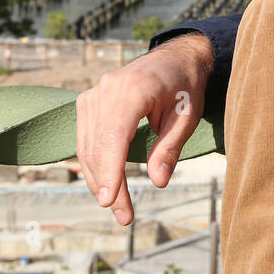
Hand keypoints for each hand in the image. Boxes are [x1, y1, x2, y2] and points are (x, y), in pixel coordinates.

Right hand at [75, 33, 213, 224]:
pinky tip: (107, 186)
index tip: (111, 201)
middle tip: (124, 216)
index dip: (111, 172)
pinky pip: (86, 140)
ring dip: (99, 180)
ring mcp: (92, 95)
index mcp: (132, 89)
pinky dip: (95, 165)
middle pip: (98, 147)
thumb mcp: (187, 116)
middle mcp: (105, 90)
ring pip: (87, 147)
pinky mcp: (88, 102)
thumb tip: (158, 181)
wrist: (175, 57)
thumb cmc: (184, 85)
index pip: (113, 137)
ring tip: (118, 208)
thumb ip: (170, 148)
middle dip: (109, 185)